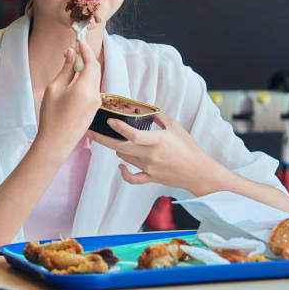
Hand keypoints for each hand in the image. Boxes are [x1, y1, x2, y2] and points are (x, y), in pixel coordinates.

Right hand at [35, 39, 101, 154]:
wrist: (56, 142)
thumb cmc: (51, 115)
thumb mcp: (55, 88)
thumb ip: (66, 69)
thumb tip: (71, 52)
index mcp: (85, 89)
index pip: (91, 62)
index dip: (86, 49)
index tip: (80, 40)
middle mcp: (95, 95)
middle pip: (95, 69)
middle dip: (87, 57)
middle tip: (76, 48)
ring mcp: (97, 103)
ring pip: (95, 79)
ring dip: (87, 68)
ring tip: (74, 62)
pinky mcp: (94, 109)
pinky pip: (93, 88)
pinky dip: (87, 79)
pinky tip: (76, 79)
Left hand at [88, 112, 224, 195]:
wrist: (199, 173)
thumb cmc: (189, 148)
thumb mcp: (176, 127)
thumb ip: (159, 117)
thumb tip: (145, 111)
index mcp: (158, 141)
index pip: (135, 135)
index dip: (120, 127)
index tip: (108, 120)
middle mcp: (151, 155)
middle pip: (120, 147)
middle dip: (103, 139)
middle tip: (89, 131)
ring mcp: (149, 168)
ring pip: (124, 157)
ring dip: (117, 148)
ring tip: (114, 139)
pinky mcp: (150, 178)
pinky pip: (132, 178)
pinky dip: (124, 172)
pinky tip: (120, 166)